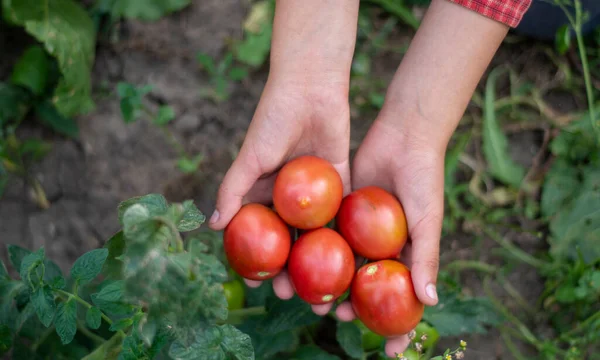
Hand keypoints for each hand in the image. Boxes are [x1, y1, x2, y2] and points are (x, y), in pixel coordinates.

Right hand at [208, 77, 351, 313]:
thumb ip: (232, 189)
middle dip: (291, 270)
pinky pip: (343, 213)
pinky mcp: (341, 182)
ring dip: (320, 262)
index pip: (259, 235)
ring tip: (326, 290)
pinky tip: (351, 262)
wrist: (311, 90)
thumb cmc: (273, 121)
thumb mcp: (250, 157)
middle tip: (295, 298)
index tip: (259, 285)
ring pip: (317, 234)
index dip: (257, 260)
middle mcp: (289, 197)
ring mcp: (316, 193)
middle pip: (289, 241)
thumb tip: (213, 226)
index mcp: (264, 192)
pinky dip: (346, 237)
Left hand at [332, 0, 509, 356]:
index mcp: (405, 255)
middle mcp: (380, 247)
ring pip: (339, 264)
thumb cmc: (424, 179)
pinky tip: (295, 264)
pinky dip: (312, 250)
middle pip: (365, 288)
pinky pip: (325, 235)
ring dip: (325, 283)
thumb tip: (429, 302)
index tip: (388, 352)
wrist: (402, 136)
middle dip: (352, 307)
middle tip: (336, 317)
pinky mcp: (340, 212)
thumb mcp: (427, 219)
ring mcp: (358, 231)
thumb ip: (426, 258)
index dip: (398, 326)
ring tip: (308, 297)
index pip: (402, 300)